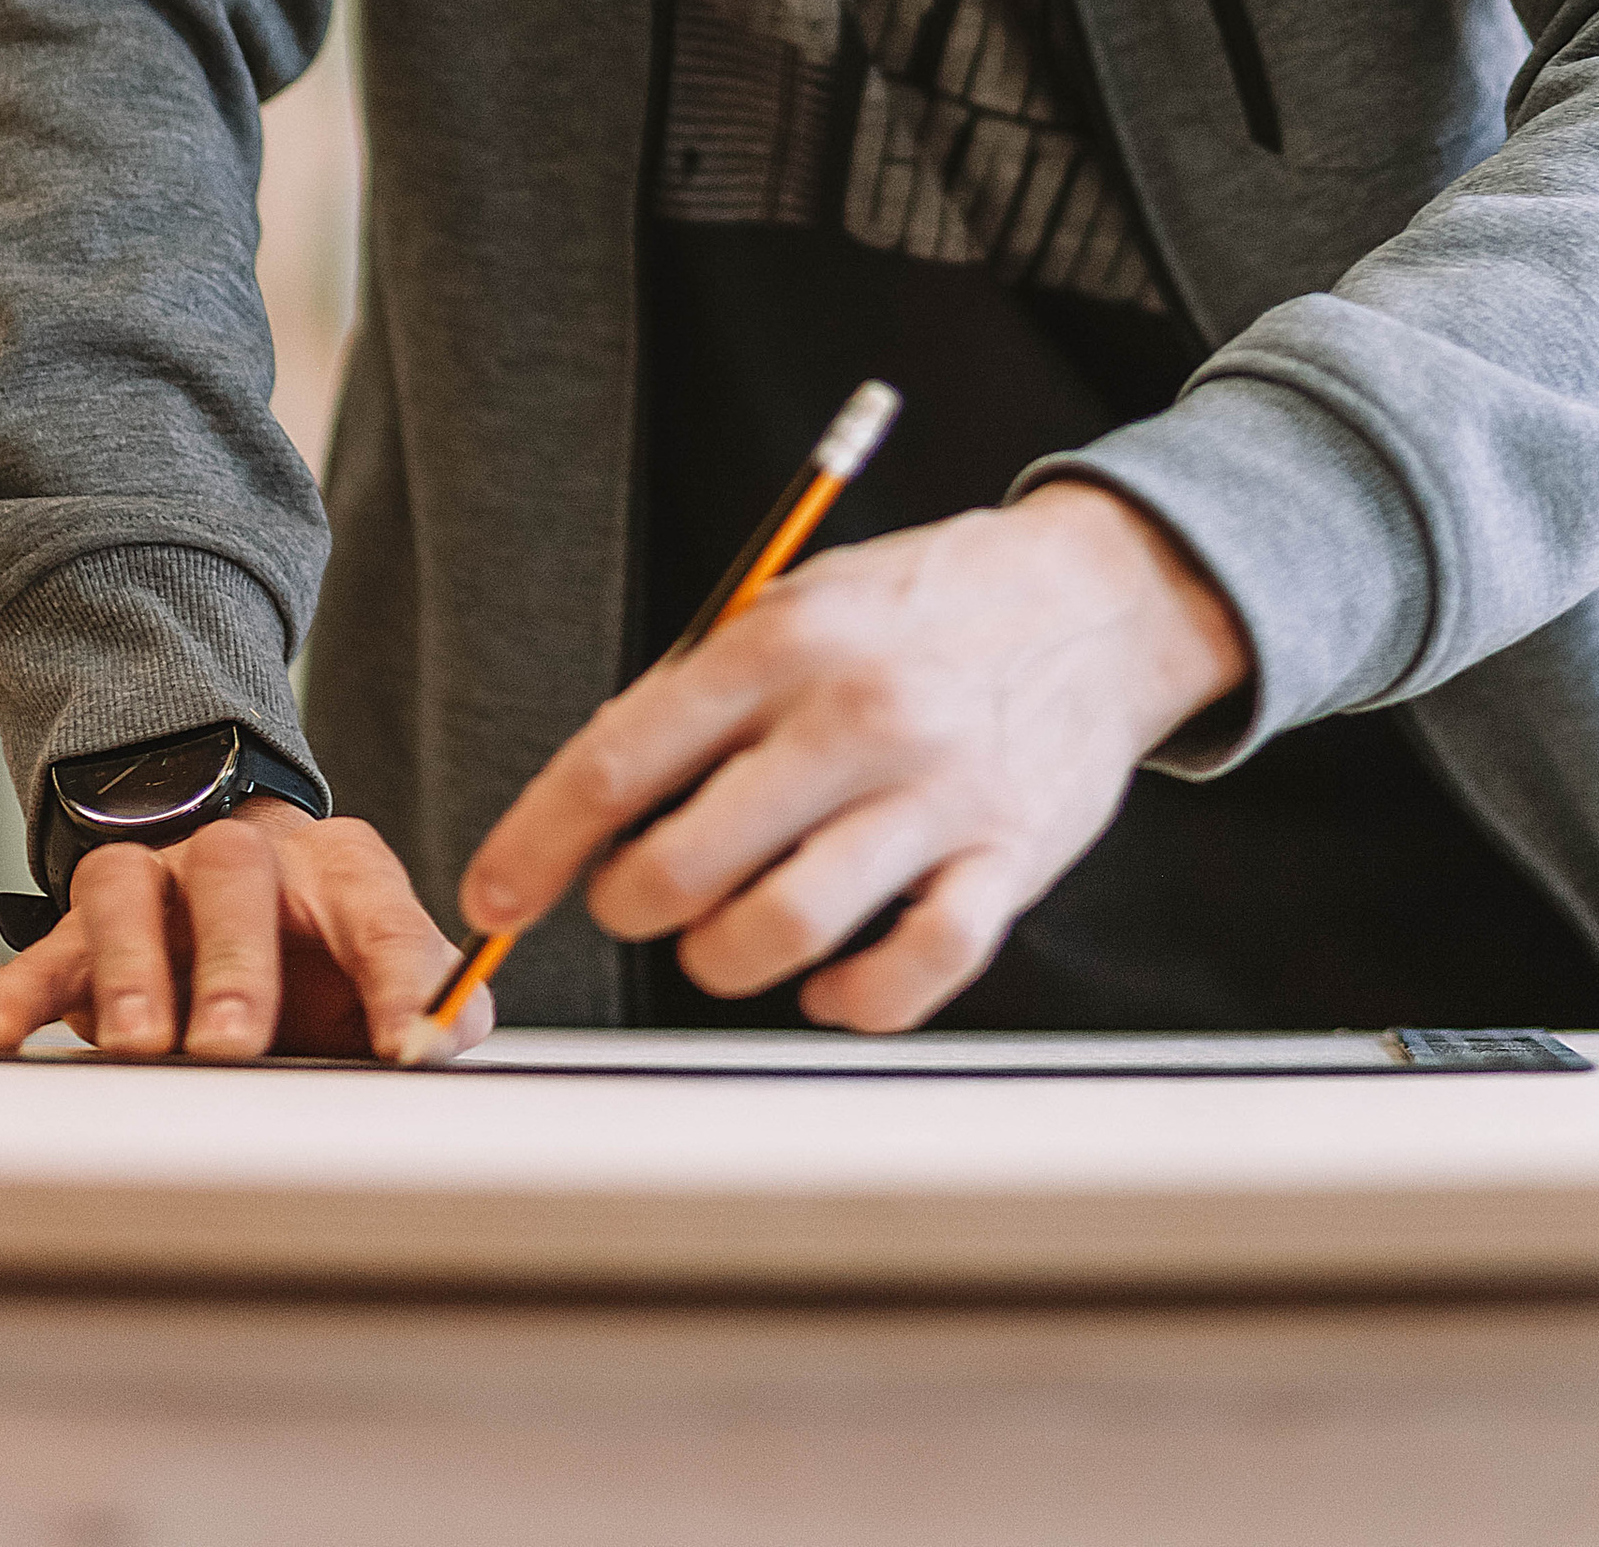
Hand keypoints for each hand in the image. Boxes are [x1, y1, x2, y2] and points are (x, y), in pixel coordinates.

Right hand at [0, 798, 494, 1063]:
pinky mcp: (87, 925)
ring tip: (133, 1044)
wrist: (239, 881)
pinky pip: (44, 948)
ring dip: (129, 966)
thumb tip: (438, 1047)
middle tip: (231, 1046)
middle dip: (234, 962)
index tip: (404, 1049)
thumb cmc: (325, 944)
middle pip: (234, 874)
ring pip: (128, 888)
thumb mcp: (390, 966)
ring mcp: (157, 882)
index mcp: (340, 867)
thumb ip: (427, 1004)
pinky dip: (16, 994)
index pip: (378, 911)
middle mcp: (244, 857)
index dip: (395, 980)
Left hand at [457, 483, 1251, 1036]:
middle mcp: (855, 716)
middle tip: (638, 893)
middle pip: (684, 865)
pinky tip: (830, 980)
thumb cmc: (928, 606)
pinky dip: (848, 1001)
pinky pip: (908, 976)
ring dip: (722, 958)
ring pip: (780, 933)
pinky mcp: (1010, 863)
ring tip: (725, 932)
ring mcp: (938, 796)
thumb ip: (703, 691)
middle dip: (631, 904)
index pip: (620, 761)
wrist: (1103, 598)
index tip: (496, 896)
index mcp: (784, 640)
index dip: (538, 843)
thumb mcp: (803, 599)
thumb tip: (592, 803)